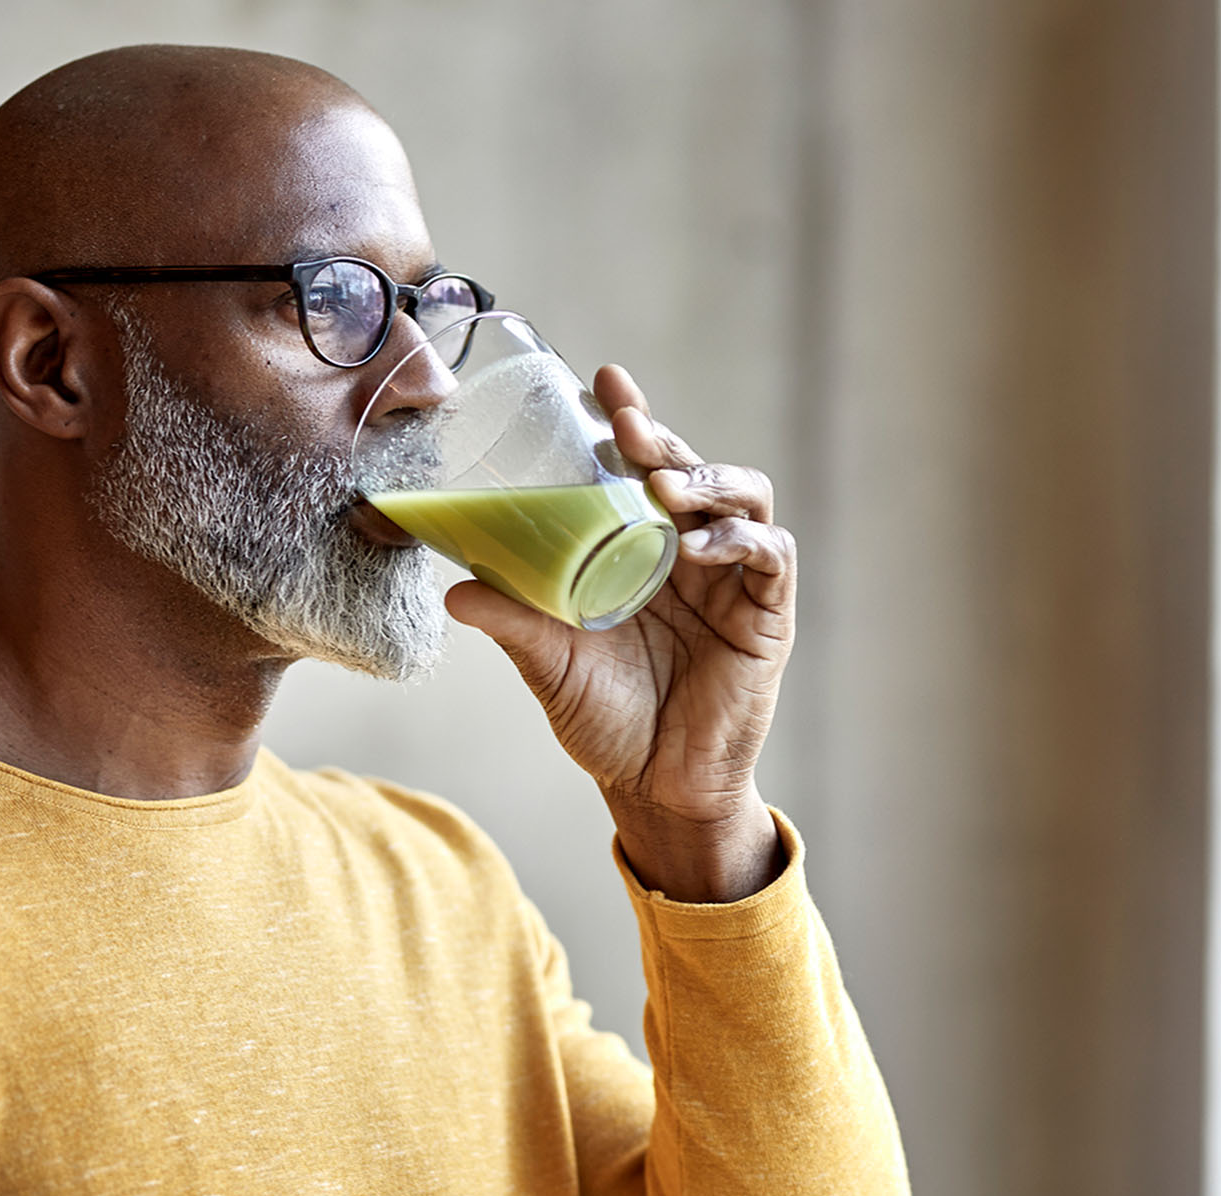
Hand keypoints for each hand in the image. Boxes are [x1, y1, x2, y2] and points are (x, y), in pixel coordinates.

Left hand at [444, 365, 795, 901]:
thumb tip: (451, 587)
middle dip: (663, 438)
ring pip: (745, 497)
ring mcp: (734, 580)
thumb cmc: (605, 720)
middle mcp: (693, 552)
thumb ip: (511, 620)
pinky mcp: (767, 615)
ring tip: (664, 486)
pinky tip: (698, 546)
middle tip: (626, 425)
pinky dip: (739, 540)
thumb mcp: (548, 662)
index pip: (644, 467)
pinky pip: (769, 556)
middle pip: (692, 469)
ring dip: (707, 480)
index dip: (632, 420)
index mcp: (644, 548)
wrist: (655, 789)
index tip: (604, 380)